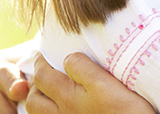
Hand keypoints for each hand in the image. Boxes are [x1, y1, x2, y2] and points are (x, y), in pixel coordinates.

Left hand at [26, 52, 154, 113]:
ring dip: (38, 99)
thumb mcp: (106, 84)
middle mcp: (63, 113)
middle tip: (44, 70)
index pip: (42, 76)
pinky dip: (48, 112)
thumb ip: (83, 69)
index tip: (42, 52)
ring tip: (49, 89)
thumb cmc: (124, 110)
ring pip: (39, 113)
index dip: (39, 62)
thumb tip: (68, 58)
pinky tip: (62, 107)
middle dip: (35, 82)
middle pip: (34, 98)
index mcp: (68, 97)